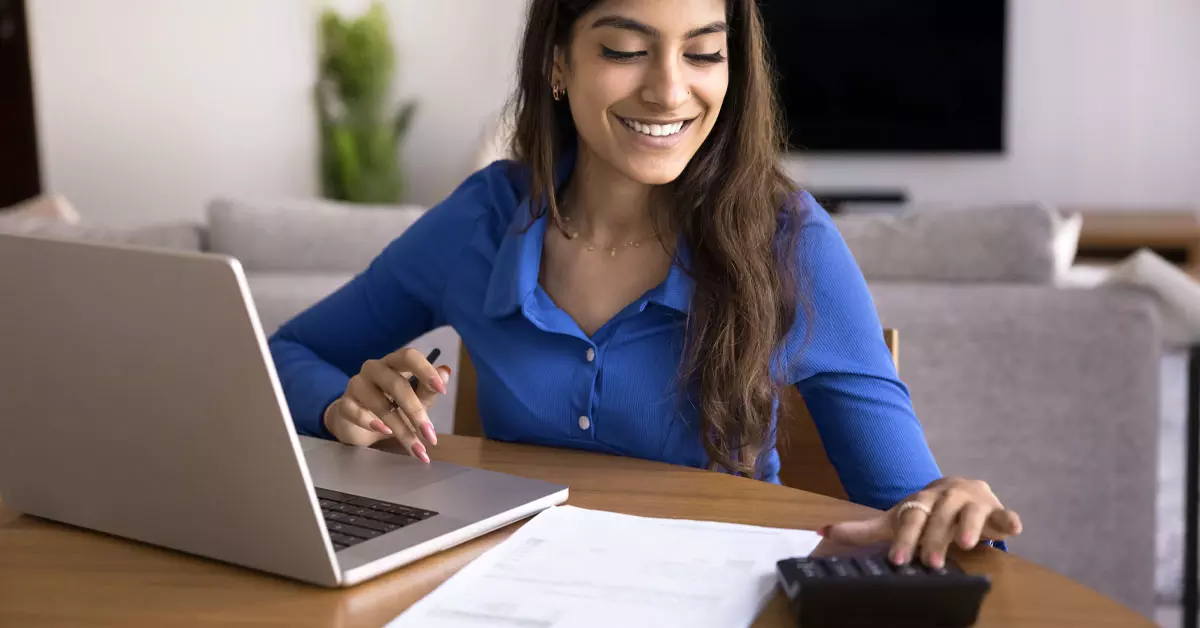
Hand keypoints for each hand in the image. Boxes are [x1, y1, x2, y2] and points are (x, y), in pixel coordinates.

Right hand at [322, 347, 450, 462]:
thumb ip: (428, 389)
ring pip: (379, 403)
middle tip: (430, 434)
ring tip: (415, 447)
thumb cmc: (391, 406)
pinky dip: (370, 422)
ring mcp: (356, 384)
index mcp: (394, 363)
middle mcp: (374, 369)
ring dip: (400, 428)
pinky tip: (385, 432)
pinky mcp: (345, 404)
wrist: (359, 424)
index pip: (408, 356)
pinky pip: (355, 411)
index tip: (442, 389)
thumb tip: (446, 372)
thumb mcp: (415, 400)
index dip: (425, 370)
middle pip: (396, 384)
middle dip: (415, 411)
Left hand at [820, 477, 1022, 568]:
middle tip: (930, 562)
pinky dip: (1009, 520)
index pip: (910, 518)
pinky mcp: (996, 511)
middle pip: (938, 518)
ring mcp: (972, 503)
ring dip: (967, 527)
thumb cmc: (924, 511)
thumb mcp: (895, 518)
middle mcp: (945, 498)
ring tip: (964, 544)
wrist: (960, 489)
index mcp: (920, 501)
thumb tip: (822, 531)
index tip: (897, 559)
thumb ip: (863, 529)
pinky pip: (1004, 515)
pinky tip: (1013, 527)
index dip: (904, 538)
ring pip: (969, 514)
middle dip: (933, 539)